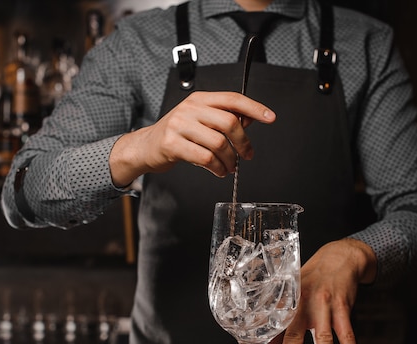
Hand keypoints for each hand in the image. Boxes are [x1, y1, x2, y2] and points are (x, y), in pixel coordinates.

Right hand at [108, 91, 275, 186]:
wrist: (146, 146)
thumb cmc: (177, 134)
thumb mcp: (200, 120)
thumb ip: (223, 118)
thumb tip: (251, 117)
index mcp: (199, 99)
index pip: (232, 99)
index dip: (254, 107)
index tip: (270, 117)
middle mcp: (189, 109)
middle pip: (228, 122)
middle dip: (243, 143)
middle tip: (247, 155)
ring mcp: (179, 125)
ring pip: (218, 143)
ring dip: (230, 160)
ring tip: (230, 168)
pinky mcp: (172, 144)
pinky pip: (205, 158)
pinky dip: (217, 168)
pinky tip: (218, 171)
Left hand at [274, 238, 376, 343]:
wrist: (339, 258)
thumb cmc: (312, 278)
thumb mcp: (293, 293)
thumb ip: (279, 322)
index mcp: (288, 300)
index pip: (270, 325)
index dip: (259, 342)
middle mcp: (304, 303)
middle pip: (295, 332)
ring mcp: (325, 305)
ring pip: (324, 336)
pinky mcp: (343, 307)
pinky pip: (348, 334)